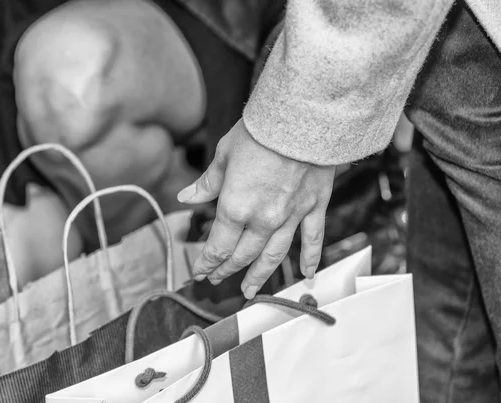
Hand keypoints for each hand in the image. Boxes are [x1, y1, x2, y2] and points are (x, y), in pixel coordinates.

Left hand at [177, 119, 335, 298]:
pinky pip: (312, 240)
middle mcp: (263, 220)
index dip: (207, 262)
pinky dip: (310, 259)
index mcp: (235, 207)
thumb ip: (207, 184)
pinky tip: (307, 274)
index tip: (200, 271)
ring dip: (260, 275)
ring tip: (250, 290)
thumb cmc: (259, 132)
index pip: (218, 246)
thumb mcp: (224, 155)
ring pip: (274, 256)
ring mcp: (291, 217)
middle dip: (227, 269)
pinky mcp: (314, 207)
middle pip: (243, 255)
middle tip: (219, 278)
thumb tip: (186, 197)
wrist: (301, 117)